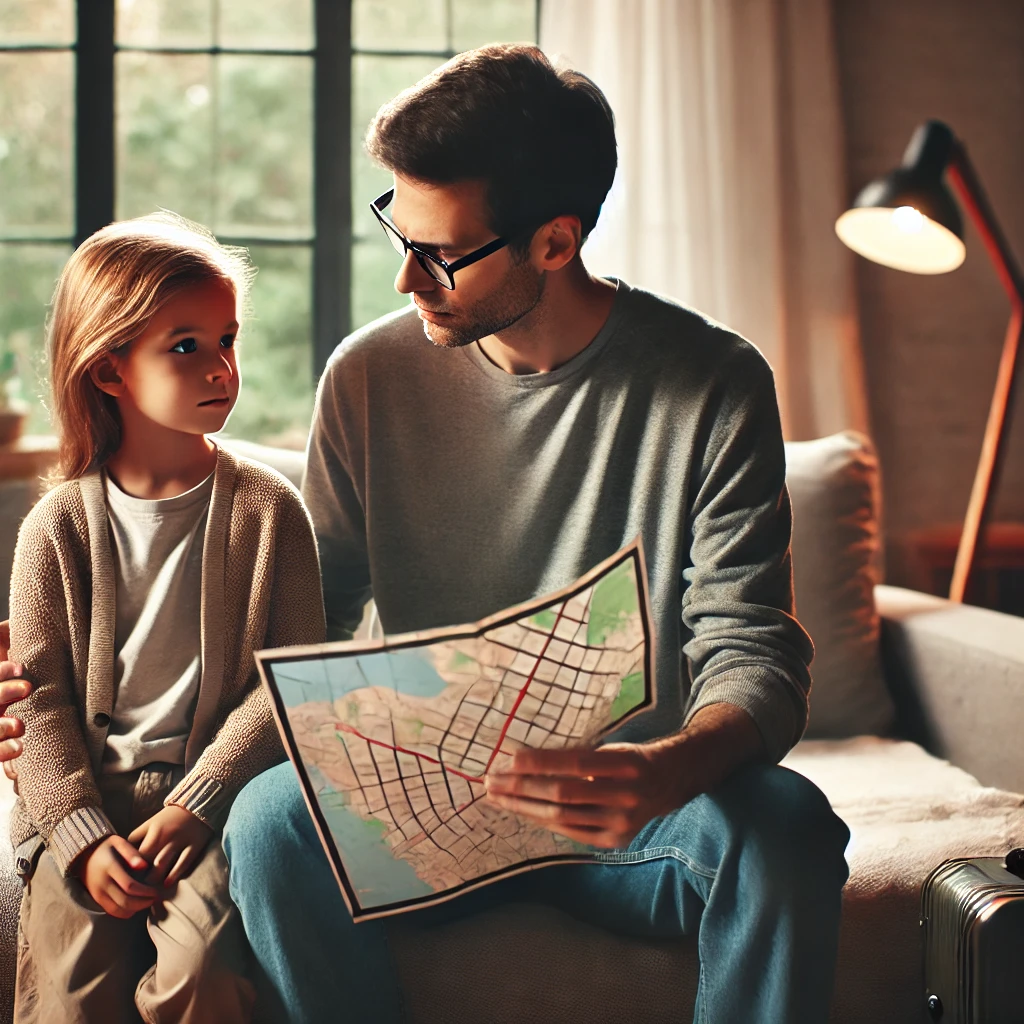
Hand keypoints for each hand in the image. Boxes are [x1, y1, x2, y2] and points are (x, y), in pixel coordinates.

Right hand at [0, 621, 29, 768]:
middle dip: (2, 692)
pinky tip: (18, 748)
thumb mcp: (6, 645)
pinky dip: (2, 751)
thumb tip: (18, 620)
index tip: (21, 668)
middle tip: (27, 688)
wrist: (21, 700)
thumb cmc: (16, 661)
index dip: (0, 672)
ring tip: (20, 725)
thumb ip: (5, 634)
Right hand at [76, 835, 158, 918]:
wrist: (83, 855)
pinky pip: (111, 911)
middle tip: (155, 898)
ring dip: (135, 909)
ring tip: (148, 903)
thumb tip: (144, 866)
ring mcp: (97, 893)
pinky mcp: (96, 899)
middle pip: (125, 901)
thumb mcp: (118, 842)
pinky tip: (135, 907)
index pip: (129, 885)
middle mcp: (102, 883)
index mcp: (109, 868)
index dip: (145, 891)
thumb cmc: (106, 847)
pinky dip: (125, 913)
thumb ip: (132, 853)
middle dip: (143, 903)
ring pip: (118, 909)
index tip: (156, 891)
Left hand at [128, 805, 212, 887]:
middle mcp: (165, 835)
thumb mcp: (151, 822)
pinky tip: (167, 883)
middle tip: (136, 885)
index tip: (128, 875)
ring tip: (150, 887)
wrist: (198, 804)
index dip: (131, 866)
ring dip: (154, 878)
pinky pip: (183, 863)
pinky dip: (173, 875)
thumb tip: (124, 857)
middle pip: (147, 859)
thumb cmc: (170, 817)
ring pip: (162, 864)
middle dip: (140, 874)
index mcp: (153, 828)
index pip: (137, 852)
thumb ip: (138, 837)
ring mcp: (180, 840)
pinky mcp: (194, 845)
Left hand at [484, 742, 685, 848]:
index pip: (575, 763)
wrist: (669, 783)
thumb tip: (526, 761)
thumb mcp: (611, 748)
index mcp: (625, 764)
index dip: (541, 762)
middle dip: (522, 788)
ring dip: (524, 807)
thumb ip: (577, 757)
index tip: (510, 759)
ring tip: (498, 797)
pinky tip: (522, 811)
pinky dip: (543, 820)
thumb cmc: (630, 759)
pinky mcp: (614, 841)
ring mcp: (620, 823)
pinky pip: (570, 831)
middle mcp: (625, 796)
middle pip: (563, 794)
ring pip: (561, 817)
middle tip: (492, 780)